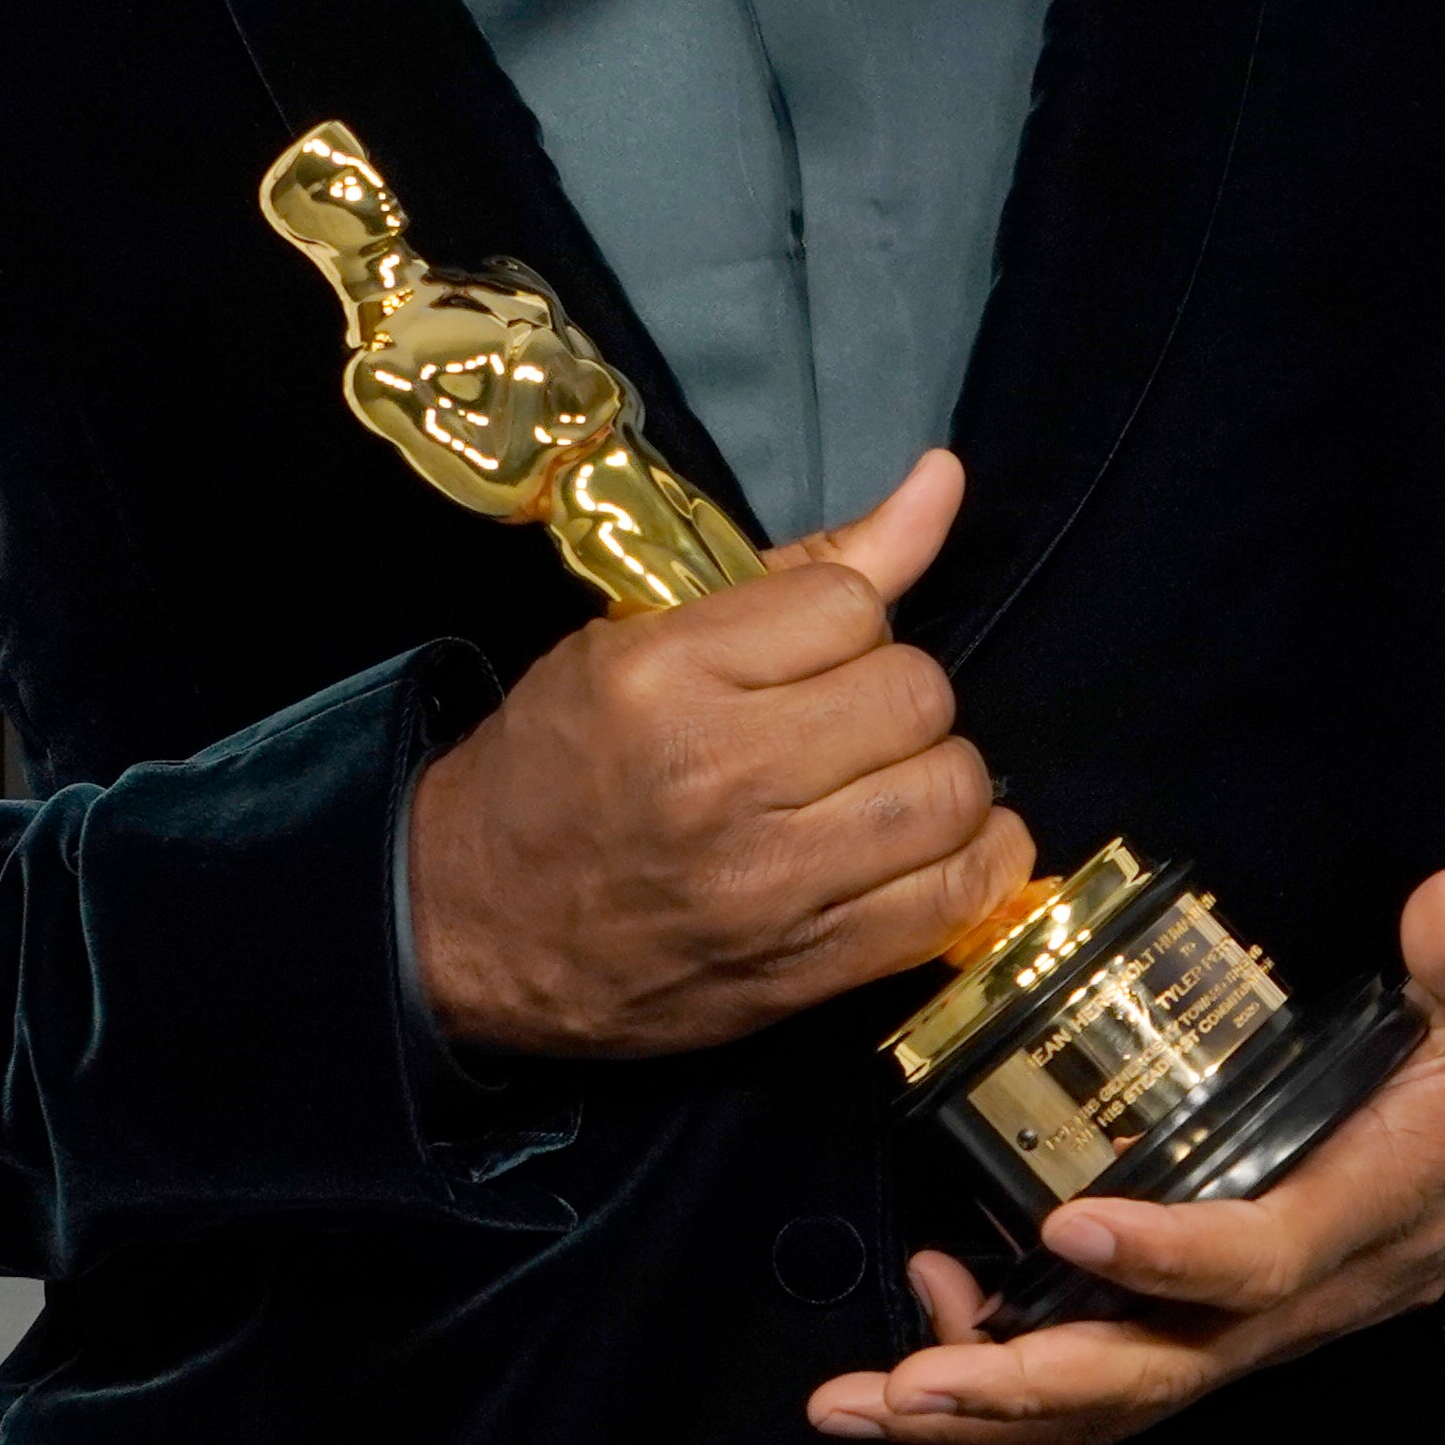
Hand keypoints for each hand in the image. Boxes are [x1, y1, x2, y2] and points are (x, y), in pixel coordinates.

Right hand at [408, 451, 1036, 1061]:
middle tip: (853, 720)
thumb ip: (807, 564)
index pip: (851, 605)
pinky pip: (953, 899)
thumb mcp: (641, 637)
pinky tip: (936, 845)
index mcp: (664, 674)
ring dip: (940, 779)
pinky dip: (974, 864)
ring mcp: (766, 883)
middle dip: (900, 696)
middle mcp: (718, 774)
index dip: (850, 620)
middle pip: (914, 695)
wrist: (470, 925)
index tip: (814, 652)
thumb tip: (946, 477)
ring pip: (949, 793)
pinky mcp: (803, 968)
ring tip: (890, 781)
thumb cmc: (558, 765)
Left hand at [802, 868, 1444, 1444]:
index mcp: (1373, 1206)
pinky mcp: (1227, 1315)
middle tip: (900, 1385)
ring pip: (1120, 1397)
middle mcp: (1306, 1291)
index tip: (1070, 1226)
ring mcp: (1260, 1318)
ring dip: (989, 1409)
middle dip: (1025, 1389)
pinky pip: (1117, 1374)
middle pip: (1160, 1373)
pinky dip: (1015, 1374)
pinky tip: (931, 1313)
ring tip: (864, 1399)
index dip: (1174, 1256)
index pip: (1266, 1256)